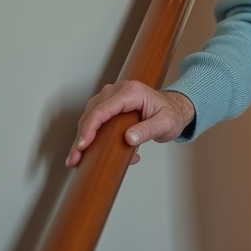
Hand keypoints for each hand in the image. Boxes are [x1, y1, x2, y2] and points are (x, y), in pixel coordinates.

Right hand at [65, 81, 194, 167]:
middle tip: (75, 158)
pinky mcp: (111, 106)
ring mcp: (113, 97)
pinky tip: (93, 153)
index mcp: (131, 92)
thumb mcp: (165, 124)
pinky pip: (95, 119)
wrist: (175, 110)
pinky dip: (91, 136)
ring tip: (78, 159)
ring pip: (89, 116)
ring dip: (82, 138)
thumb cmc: (172, 114)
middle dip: (81, 137)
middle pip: (91, 113)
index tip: (83, 145)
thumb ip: (148, 130)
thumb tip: (129, 138)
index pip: (102, 109)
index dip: (90, 128)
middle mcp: (119, 91)